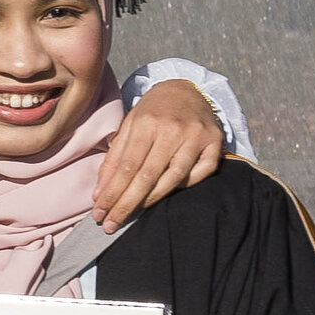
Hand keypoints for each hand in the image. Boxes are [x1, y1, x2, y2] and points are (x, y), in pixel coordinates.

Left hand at [90, 79, 227, 226]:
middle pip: (148, 176)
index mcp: (147, 123)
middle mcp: (173, 130)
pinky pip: (201, 173)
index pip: (127, 167)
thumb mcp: (128, 127)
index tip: (99, 214)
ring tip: (132, 214)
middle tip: (111, 225)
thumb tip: (99, 195)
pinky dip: (184, 186)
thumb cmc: (152, 112)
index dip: (112, 193)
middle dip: (127, 204)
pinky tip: (165, 194)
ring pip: (174, 178)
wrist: (185, 89)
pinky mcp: (216, 142)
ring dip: (151, 201)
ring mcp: (197, 136)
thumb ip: (113, 159)